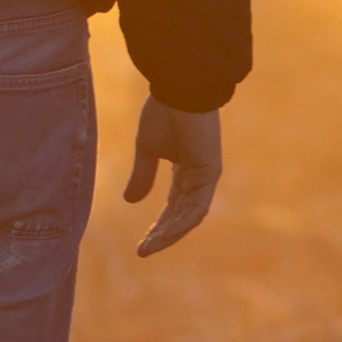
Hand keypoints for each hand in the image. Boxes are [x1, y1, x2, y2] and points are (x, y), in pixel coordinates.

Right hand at [122, 98, 222, 256]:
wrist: (177, 89)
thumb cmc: (163, 112)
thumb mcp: (146, 149)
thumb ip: (142, 175)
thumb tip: (130, 201)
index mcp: (185, 170)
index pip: (173, 207)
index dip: (158, 226)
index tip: (141, 245)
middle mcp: (197, 176)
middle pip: (180, 215)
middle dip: (162, 235)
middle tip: (143, 251)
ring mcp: (206, 176)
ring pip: (189, 216)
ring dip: (169, 233)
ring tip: (149, 247)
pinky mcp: (210, 172)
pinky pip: (197, 206)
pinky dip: (181, 222)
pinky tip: (164, 234)